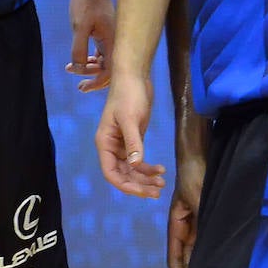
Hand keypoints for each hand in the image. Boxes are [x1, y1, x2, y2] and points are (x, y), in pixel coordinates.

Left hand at [65, 0, 114, 92]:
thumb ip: (79, 50)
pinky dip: (90, 58)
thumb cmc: (85, 2)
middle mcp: (116, 41)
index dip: (98, 82)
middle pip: (109, 69)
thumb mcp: (79, 27)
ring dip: (89, 67)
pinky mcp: (104, 32)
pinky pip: (101, 52)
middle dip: (94, 78)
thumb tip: (79, 68)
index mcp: (113, 41)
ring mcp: (111, 37)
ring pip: (104, 60)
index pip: (111, 71)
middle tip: (79, 87)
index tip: (83, 87)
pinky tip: (78, 60)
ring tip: (71, 69)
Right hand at [95, 74, 165, 196]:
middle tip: (157, 191)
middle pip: (123, 174)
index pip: (111, 173)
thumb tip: (136, 165)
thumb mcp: (130, 119)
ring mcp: (122, 144)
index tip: (142, 191)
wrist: (135, 76)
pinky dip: (149, 167)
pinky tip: (161, 170)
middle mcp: (111, 147)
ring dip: (145, 178)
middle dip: (139, 184)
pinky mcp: (134, 140)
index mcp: (104, 143)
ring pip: (132, 169)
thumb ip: (133, 142)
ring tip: (162, 183)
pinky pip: (139, 160)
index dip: (125, 185)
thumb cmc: (129, 95)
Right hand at [166, 152, 204, 267]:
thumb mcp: (198, 201)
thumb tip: (208, 248)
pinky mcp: (208, 214)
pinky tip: (219, 257)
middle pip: (186, 256)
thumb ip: (203, 223)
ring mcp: (197, 220)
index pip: (174, 256)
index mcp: (176, 224)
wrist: (199, 155)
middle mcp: (186, 225)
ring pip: (198, 248)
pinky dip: (211, 248)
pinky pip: (208, 236)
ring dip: (202, 263)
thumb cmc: (194, 175)